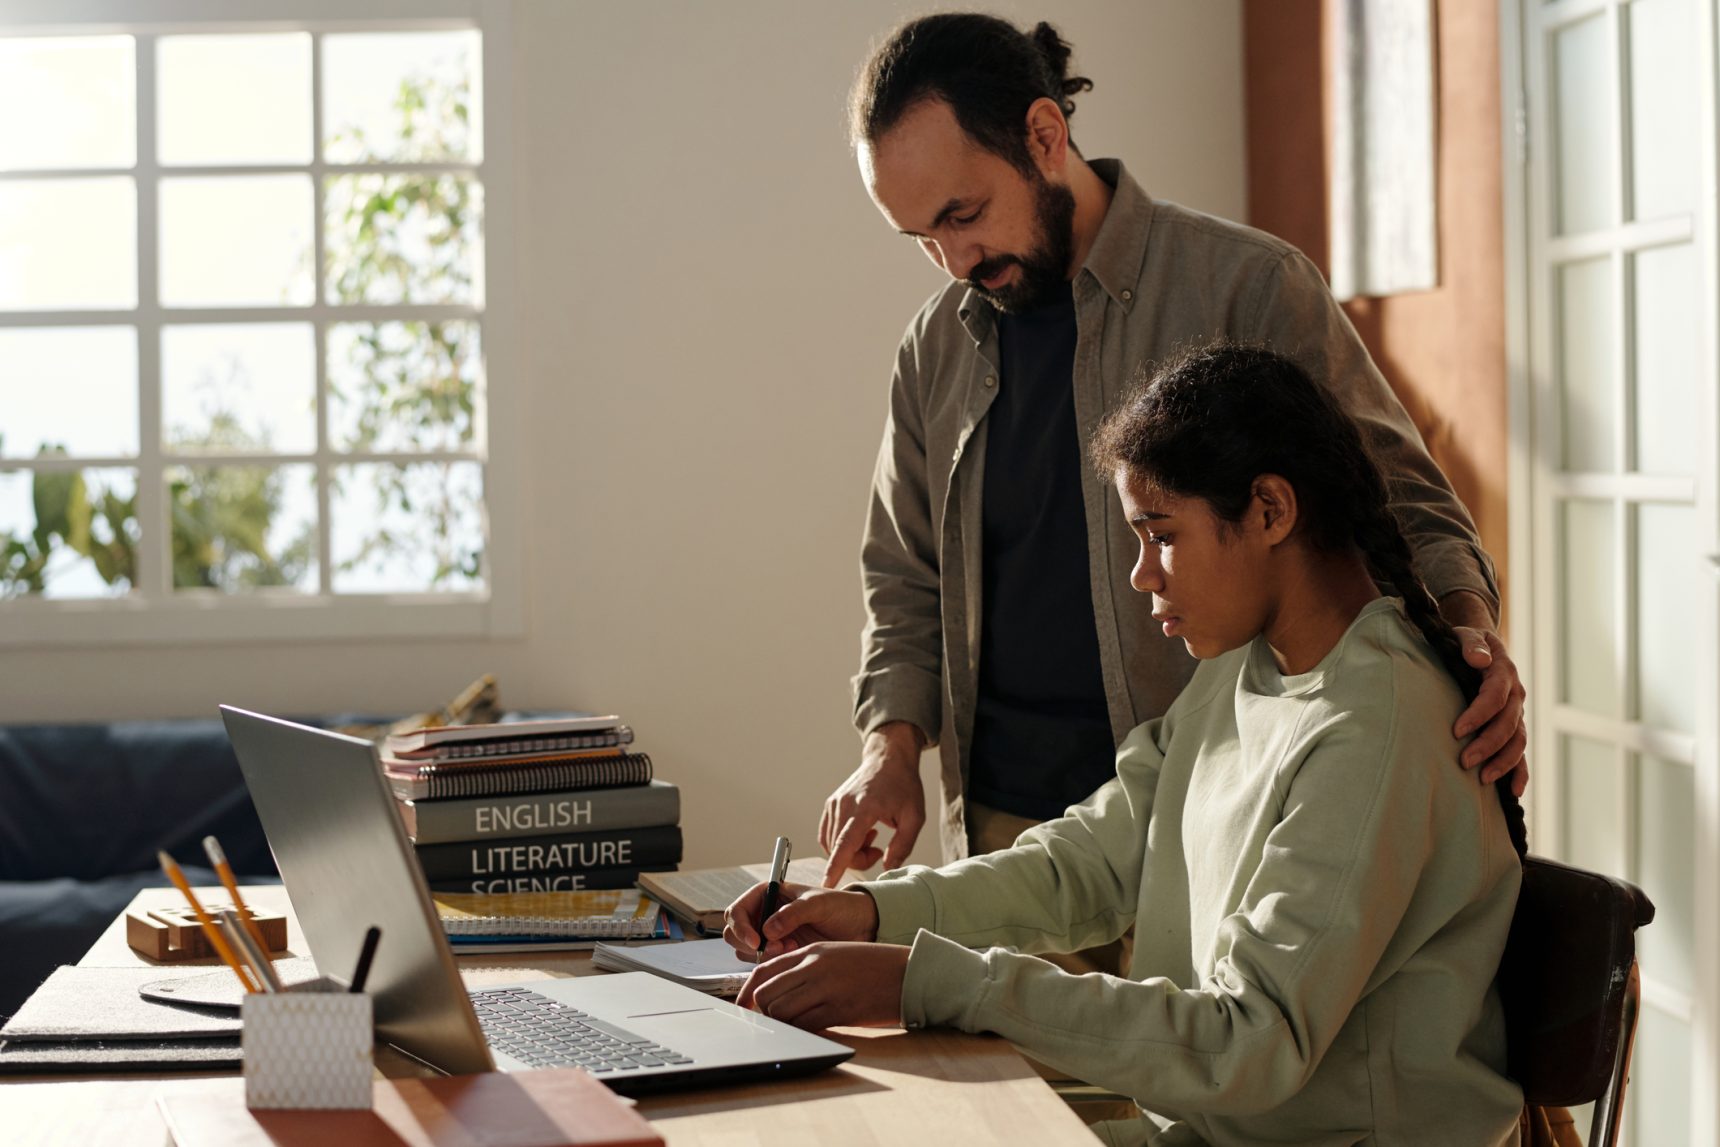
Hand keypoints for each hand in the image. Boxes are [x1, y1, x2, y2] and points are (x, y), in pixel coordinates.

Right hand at [723, 882, 878, 960]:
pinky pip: (761, 962)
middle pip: (734, 932)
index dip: (741, 927)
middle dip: (751, 944)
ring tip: (791, 947)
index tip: (757, 942)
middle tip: (777, 948)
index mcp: (768, 893)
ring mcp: (769, 934)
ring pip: (745, 950)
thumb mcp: (819, 904)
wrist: (858, 927)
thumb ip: (793, 914)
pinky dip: (772, 962)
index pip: (737, 910)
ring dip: (764, 954)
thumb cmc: (840, 907)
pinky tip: (793, 953)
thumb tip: (768, 930)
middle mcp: (764, 913)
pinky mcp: (778, 952)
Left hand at [737, 941, 909, 1030]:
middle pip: (767, 992)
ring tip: (790, 1029)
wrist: (909, 973)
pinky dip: (798, 1033)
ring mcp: (825, 988)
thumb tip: (782, 989)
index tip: (743, 1006)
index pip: (765, 969)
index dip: (747, 991)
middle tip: (770, 1023)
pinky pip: (803, 1025)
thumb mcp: (838, 956)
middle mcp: (814, 967)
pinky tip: (807, 1033)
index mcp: (812, 952)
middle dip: (763, 1011)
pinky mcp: (838, 1010)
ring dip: (780, 1024)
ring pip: (780, 1010)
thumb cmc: (876, 967)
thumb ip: (809, 967)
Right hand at [818, 722, 926, 885]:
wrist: (888, 760)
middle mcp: (845, 805)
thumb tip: (887, 867)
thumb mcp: (915, 817)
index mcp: (866, 807)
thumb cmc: (904, 787)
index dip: (836, 866)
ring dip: (849, 851)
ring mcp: (834, 804)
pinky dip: (841, 843)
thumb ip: (903, 846)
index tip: (826, 885)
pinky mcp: (830, 804)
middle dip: (857, 860)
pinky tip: (860, 833)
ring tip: (871, 837)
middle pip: (838, 849)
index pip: (845, 843)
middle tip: (878, 851)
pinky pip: (827, 835)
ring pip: (831, 845)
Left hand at [1451, 627, 1528, 796]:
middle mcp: (1515, 696)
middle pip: (1507, 724)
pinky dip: (1520, 773)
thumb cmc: (1467, 643)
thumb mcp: (1467, 635)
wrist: (1481, 647)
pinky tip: (1512, 792)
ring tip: (1482, 779)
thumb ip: (1472, 645)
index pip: (1494, 697)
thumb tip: (1479, 659)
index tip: (1456, 731)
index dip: (1478, 714)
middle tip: (1464, 762)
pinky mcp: (1514, 727)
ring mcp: (1517, 713)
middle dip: (1487, 745)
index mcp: (1503, 673)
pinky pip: (1522, 753)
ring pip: (1517, 742)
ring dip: (1503, 762)